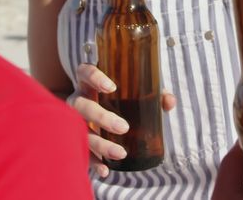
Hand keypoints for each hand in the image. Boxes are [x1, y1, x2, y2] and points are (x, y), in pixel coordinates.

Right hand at [68, 63, 176, 177]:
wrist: (93, 111)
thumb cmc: (118, 96)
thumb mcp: (132, 90)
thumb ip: (152, 93)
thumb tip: (169, 101)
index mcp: (88, 82)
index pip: (85, 72)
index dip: (94, 77)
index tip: (111, 87)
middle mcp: (78, 99)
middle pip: (80, 105)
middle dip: (101, 117)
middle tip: (123, 127)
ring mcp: (74, 120)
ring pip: (79, 130)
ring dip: (99, 143)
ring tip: (120, 153)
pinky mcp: (76, 139)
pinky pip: (80, 150)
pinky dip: (92, 162)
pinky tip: (105, 170)